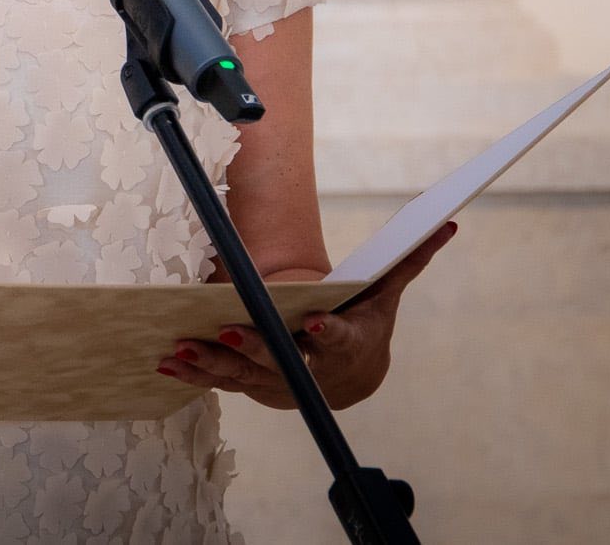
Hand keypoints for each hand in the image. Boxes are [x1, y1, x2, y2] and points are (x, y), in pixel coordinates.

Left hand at [157, 221, 456, 410]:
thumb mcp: (385, 294)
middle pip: (284, 363)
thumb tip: (445, 225)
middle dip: (257, 348)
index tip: (315, 323)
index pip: (340, 340)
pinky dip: (194, 375)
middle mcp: (311, 369)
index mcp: (346, 344)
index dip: (329, 333)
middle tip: (231, 331)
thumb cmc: (362, 324)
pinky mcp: (250, 384)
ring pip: (244, 376)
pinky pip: (220, 381)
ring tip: (182, 348)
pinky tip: (165, 363)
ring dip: (213, 363)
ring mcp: (277, 382)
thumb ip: (406, 260)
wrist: (347, 377)